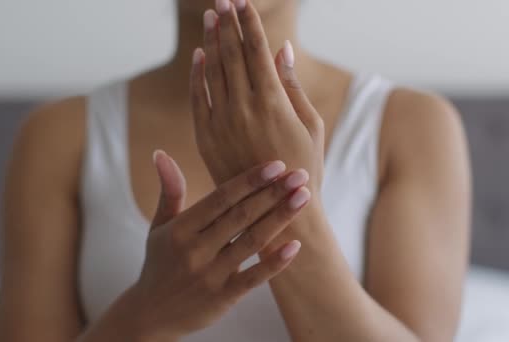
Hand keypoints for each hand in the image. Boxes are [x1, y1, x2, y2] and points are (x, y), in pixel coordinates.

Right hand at [131, 151, 309, 339]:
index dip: (250, 180)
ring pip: (251, 241)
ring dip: (280, 218)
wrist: (152, 314)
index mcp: (181, 228)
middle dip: (273, 193)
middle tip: (300, 175)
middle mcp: (195, 250)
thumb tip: (161, 152)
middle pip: (241, 216)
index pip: (221, 198)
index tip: (276, 165)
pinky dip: (275, 262)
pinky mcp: (223, 297)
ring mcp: (210, 274)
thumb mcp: (160, 226)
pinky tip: (296, 245)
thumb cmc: (160, 263)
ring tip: (303, 198)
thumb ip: (169, 190)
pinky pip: (254, 277)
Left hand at [189, 0, 324, 192]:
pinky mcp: (206, 138)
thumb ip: (293, 85)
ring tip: (211, 16)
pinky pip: (198, 98)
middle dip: (228, 23)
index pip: (257, 50)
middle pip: (233, 54)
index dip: (250, 23)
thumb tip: (283, 49)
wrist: (276, 211)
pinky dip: (197, 74)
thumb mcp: (310, 124)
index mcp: (273, 102)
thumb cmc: (304, 167)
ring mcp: (222, 123)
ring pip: (213, 71)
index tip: (244, 1)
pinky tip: (200, 55)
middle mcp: (244, 108)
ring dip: (212, 40)